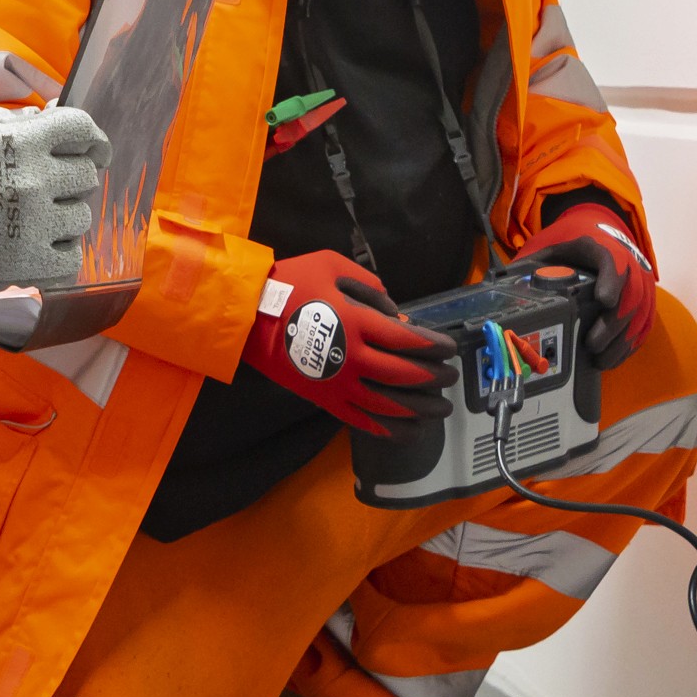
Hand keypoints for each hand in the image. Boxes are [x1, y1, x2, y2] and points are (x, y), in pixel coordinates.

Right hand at [0, 105, 108, 288]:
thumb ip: (21, 120)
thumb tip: (56, 113)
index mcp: (22, 141)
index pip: (82, 129)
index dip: (93, 138)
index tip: (95, 149)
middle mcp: (33, 181)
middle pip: (86, 175)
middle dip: (72, 176)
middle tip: (49, 184)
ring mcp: (32, 225)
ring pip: (82, 218)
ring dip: (65, 215)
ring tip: (37, 216)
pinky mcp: (25, 264)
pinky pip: (71, 260)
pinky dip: (62, 254)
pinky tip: (43, 246)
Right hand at [240, 250, 452, 434]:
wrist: (246, 315)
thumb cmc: (289, 282)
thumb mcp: (332, 266)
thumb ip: (369, 286)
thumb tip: (395, 314)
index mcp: (355, 322)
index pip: (408, 340)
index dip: (434, 346)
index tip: (449, 348)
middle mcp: (351, 357)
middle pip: (404, 374)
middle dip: (434, 377)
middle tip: (451, 377)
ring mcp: (337, 384)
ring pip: (389, 404)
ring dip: (420, 408)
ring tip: (440, 408)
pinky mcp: (324, 401)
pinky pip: (362, 421)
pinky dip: (389, 428)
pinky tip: (409, 430)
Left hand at [507, 200, 655, 368]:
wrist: (595, 233)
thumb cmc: (567, 248)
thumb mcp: (547, 249)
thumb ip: (528, 268)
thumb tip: (498, 290)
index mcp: (597, 246)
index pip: (611, 259)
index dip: (611, 279)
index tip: (603, 300)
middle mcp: (625, 262)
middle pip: (630, 294)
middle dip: (612, 324)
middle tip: (592, 344)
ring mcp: (639, 282)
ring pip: (641, 313)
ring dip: (621, 341)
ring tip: (600, 360)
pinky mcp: (644, 301)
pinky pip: (644, 325)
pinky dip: (629, 345)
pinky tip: (612, 359)